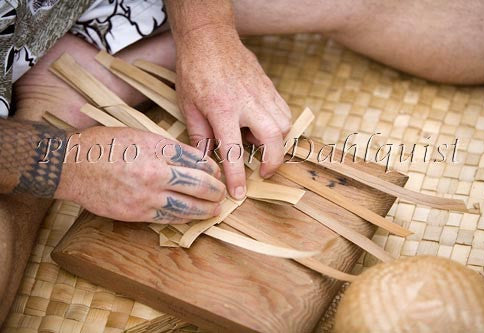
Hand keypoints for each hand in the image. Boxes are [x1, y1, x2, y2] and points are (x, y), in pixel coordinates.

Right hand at [54, 126, 224, 222]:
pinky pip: (168, 218)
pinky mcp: (136, 213)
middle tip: (224, 193)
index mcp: (157, 148)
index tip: (217, 172)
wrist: (72, 166)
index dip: (211, 168)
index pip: (195, 159)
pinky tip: (193, 217)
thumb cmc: (104, 145)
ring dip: (205, 209)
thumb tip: (191, 158)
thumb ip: (166, 147)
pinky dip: (184, 218)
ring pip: (186, 205)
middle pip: (197, 183)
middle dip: (215, 190)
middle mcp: (155, 172)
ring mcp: (146, 195)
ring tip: (216, 210)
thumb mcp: (138, 134)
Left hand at [175, 26, 290, 199]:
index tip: (239, 193)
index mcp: (223, 109)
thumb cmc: (195, 70)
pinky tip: (262, 127)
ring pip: (284, 124)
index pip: (234, 151)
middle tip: (262, 171)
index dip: (237, 176)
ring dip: (277, 142)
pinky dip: (279, 125)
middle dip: (273, 161)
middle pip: (273, 138)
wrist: (209, 39)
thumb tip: (206, 161)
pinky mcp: (269, 86)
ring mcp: (262, 92)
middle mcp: (248, 102)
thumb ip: (200, 136)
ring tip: (259, 145)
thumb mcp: (189, 106)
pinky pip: (284, 110)